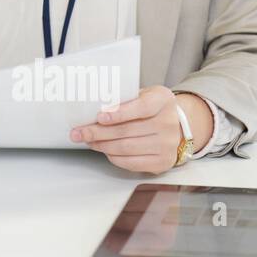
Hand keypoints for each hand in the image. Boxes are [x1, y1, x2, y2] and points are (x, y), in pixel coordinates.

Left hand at [70, 86, 213, 173]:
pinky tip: (103, 149)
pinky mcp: (163, 162)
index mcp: (163, 100)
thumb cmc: (152, 108)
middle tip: (78, 132)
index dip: (119, 113)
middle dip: (98, 132)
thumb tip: (91, 107)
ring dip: (101, 145)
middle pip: (127, 131)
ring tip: (87, 140)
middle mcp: (169, 123)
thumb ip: (124, 98)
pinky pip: (132, 162)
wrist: (177, 126)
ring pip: (126, 148)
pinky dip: (113, 157)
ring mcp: (167, 145)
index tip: (100, 116)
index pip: (141, 107)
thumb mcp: (143, 94)